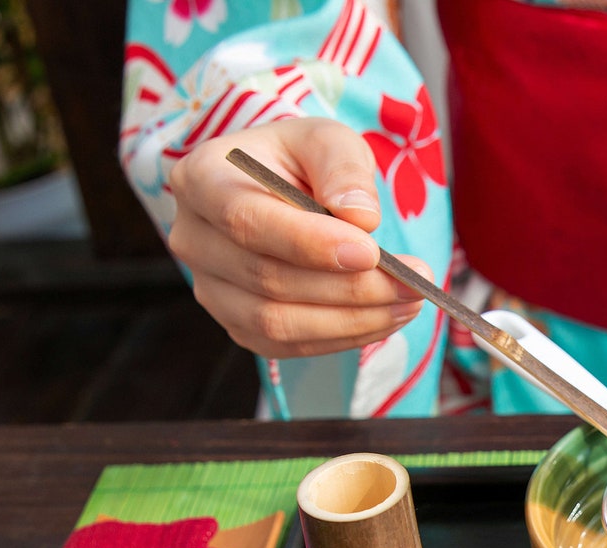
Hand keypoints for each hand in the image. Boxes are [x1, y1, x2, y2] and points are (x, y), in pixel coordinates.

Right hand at [167, 117, 427, 359]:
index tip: (371, 253)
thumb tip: (361, 218)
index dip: (309, 243)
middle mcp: (193, 239)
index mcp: (202, 179)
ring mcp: (211, 289)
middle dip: (349, 288)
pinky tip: (385, 318)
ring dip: (353, 320)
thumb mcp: (327, 141)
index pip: (246, 221)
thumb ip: (343, 169)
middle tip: (413, 283)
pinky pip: (290, 346)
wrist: (282, 189)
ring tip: (409, 302)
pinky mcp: (239, 325)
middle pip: (267, 279)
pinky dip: (343, 338)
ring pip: (277, 323)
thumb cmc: (303, 160)